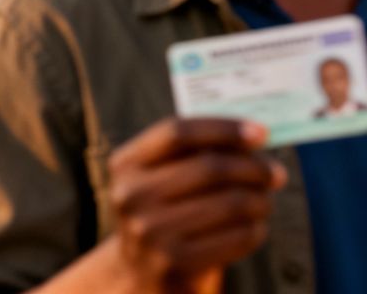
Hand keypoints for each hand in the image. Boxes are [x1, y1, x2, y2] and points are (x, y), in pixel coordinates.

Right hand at [107, 118, 284, 289]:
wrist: (143, 272)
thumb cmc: (164, 213)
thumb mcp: (159, 178)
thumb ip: (194, 153)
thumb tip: (255, 138)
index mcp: (125, 165)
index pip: (177, 133)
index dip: (223, 129)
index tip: (261, 132)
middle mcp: (130, 195)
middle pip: (210, 167)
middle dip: (254, 167)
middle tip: (275, 173)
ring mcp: (150, 231)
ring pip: (232, 203)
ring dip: (260, 200)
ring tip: (264, 202)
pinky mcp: (176, 262)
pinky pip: (238, 237)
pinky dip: (256, 229)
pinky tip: (253, 228)